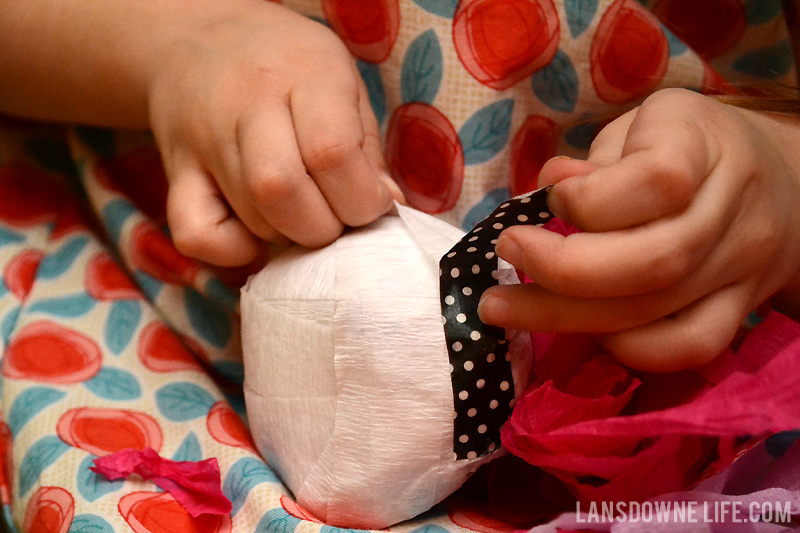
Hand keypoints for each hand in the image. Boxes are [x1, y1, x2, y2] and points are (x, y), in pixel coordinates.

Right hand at [148, 0, 399, 265]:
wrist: (200, 40)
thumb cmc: (290, 67)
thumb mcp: (343, 82)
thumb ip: (367, 147)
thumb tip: (388, 207)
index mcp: (303, 74)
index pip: (331, 152)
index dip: (362, 199)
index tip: (373, 204)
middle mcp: (246, 104)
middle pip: (282, 190)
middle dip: (325, 226)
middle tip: (336, 217)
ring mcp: (204, 141)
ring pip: (250, 218)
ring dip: (290, 236)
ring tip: (303, 214)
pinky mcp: (176, 173)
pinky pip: (195, 234)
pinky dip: (234, 252)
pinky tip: (256, 237)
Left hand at [479, 88, 799, 370]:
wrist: (781, 182)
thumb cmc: (685, 146)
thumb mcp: (638, 127)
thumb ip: (593, 159)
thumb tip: (544, 191)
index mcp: (704, 141)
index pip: (657, 180)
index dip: (587, 200)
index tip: (547, 200)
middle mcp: (734, 206)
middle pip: (653, 261)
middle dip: (559, 271)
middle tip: (504, 257)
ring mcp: (742, 266)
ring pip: (657, 312)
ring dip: (565, 317)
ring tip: (504, 308)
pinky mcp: (739, 309)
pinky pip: (687, 347)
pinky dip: (624, 348)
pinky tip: (580, 332)